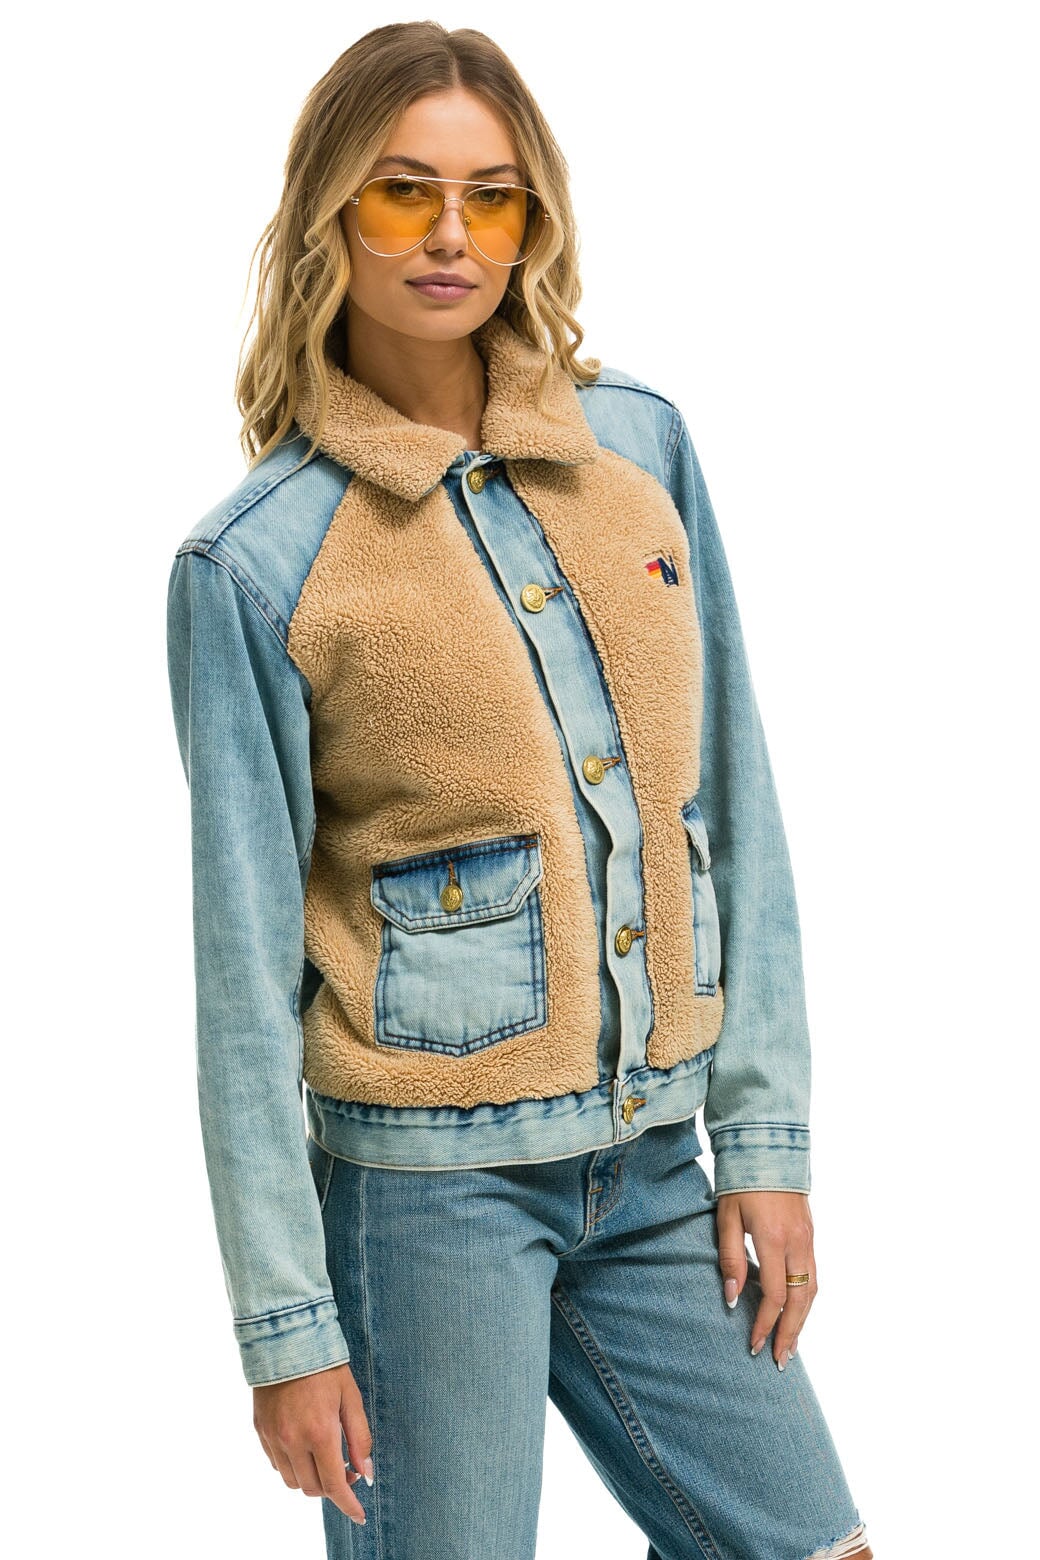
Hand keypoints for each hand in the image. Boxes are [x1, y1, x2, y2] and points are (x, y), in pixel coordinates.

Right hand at [253, 1361, 372, 1524]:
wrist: (286, 1338)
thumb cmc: (325, 1365)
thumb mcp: (351, 1397)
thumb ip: (360, 1438)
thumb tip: (366, 1472)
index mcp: (319, 1432)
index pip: (333, 1484)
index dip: (348, 1504)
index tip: (359, 1515)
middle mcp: (292, 1440)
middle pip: (311, 1488)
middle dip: (331, 1488)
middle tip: (346, 1470)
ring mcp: (273, 1437)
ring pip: (292, 1480)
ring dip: (310, 1478)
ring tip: (324, 1457)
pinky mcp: (260, 1430)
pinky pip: (276, 1463)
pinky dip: (292, 1464)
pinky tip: (304, 1445)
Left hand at [715, 1190, 816, 1367]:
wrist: (768, 1147)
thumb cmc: (741, 1182)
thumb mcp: (727, 1217)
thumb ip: (730, 1259)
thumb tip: (731, 1298)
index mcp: (774, 1239)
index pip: (774, 1295)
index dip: (764, 1324)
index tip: (754, 1345)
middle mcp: (797, 1242)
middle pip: (800, 1301)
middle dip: (790, 1333)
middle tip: (780, 1360)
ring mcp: (808, 1238)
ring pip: (811, 1290)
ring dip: (803, 1321)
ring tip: (791, 1345)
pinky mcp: (811, 1234)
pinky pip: (813, 1275)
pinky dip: (807, 1300)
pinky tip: (797, 1312)